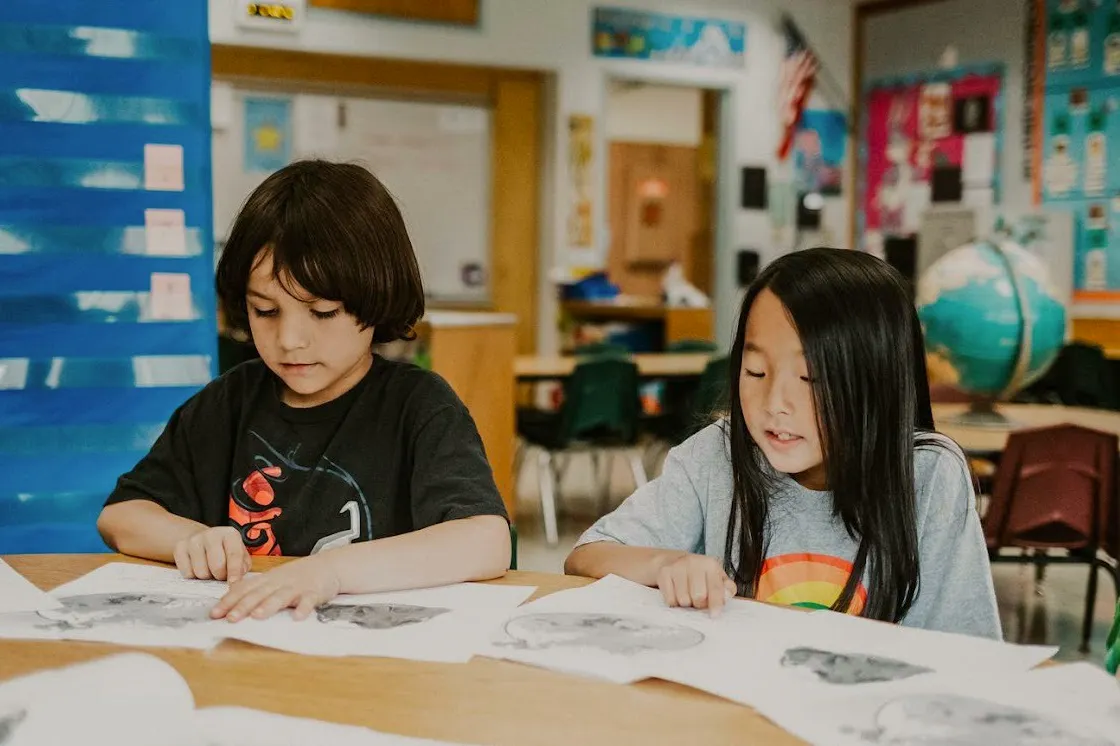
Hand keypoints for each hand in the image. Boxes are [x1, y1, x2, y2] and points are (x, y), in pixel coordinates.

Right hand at [173, 526, 250, 582]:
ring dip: (207, 577)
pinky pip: (187, 573)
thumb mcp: (240, 556)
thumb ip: (242, 567)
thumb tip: (236, 580)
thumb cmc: (226, 552)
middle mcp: (211, 534)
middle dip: (220, 576)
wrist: (204, 540)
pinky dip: (194, 576)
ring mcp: (194, 540)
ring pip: (201, 572)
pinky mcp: (179, 547)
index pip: (234, 554)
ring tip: (210, 570)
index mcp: (230, 534)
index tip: (233, 583)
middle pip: (217, 566)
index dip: (234, 571)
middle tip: (221, 575)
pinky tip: (198, 568)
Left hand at [210, 555, 340, 622]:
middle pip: (259, 593)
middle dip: (244, 605)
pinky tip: (298, 617)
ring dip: (269, 605)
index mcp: (268, 579)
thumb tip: (229, 598)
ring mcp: (297, 587)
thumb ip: (255, 589)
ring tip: (257, 616)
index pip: (245, 589)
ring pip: (281, 596)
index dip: (229, 601)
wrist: (328, 566)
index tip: (214, 613)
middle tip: (230, 618)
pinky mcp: (314, 593)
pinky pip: (309, 601)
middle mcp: (279, 582)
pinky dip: (304, 609)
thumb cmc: (297, 576)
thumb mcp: (274, 579)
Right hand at [656, 554, 736, 616]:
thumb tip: (727, 595)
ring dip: (686, 604)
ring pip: (683, 600)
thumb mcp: (717, 578)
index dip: (716, 603)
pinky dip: (674, 602)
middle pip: (698, 597)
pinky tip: (677, 594)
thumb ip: (727, 588)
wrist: (674, 561)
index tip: (714, 614)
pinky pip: (670, 600)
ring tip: (687, 596)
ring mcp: (677, 566)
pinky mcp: (664, 573)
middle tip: (698, 601)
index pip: (715, 588)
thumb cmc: (700, 575)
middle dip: (699, 604)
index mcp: (710, 564)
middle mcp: (693, 562)